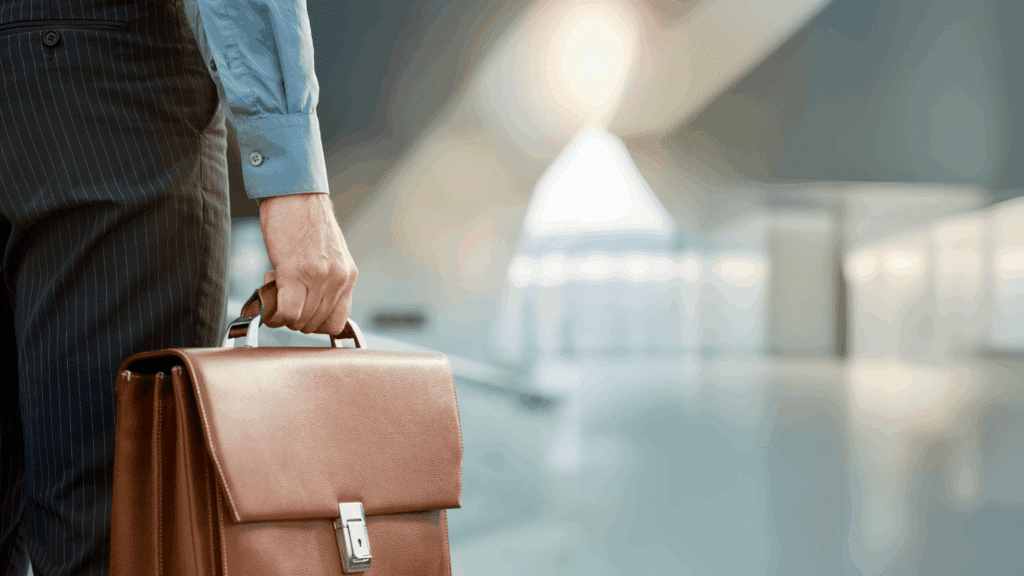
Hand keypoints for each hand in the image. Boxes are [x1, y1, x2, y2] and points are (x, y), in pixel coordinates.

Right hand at [258, 193, 357, 334]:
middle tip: (283, 296)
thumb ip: (324, 279)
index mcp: (348, 275)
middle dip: (295, 318)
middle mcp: (338, 279)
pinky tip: (268, 298)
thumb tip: (306, 303)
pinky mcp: (295, 273)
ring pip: (301, 322)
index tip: (300, 308)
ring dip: (282, 314)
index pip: (338, 321)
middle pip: (317, 325)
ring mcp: (319, 278)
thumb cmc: (304, 220)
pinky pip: (288, 312)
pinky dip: (274, 314)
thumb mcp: (328, 254)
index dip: (314, 322)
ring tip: (275, 289)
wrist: (294, 192)